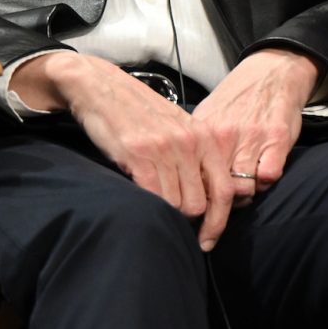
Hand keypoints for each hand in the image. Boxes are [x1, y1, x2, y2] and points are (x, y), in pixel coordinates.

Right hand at [11, 52, 208, 220]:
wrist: (102, 88)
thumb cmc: (140, 112)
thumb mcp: (178, 128)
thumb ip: (195, 156)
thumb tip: (206, 199)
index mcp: (204, 136)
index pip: (225, 189)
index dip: (219, 221)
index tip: (208, 240)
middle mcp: (189, 143)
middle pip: (201, 204)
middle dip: (188, 220)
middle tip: (175, 224)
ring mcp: (164, 149)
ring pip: (178, 205)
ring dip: (167, 214)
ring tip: (155, 207)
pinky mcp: (138, 154)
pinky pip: (154, 196)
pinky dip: (150, 207)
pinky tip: (142, 202)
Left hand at [188, 48, 321, 250]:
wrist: (272, 70)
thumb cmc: (238, 99)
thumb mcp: (207, 117)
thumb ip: (193, 146)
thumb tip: (171, 177)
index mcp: (203, 133)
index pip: (189, 180)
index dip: (191, 202)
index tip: (192, 218)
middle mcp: (224, 136)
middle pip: (214, 190)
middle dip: (217, 208)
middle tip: (219, 213)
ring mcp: (251, 137)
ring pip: (243, 188)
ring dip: (244, 196)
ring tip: (243, 192)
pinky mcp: (277, 138)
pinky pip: (268, 176)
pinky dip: (265, 183)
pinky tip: (263, 175)